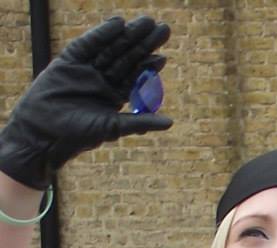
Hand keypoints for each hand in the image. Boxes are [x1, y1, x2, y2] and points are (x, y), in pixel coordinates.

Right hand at [0, 16, 170, 190]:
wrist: (45, 132)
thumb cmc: (79, 134)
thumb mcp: (113, 127)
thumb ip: (140, 121)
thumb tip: (171, 122)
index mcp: (116, 94)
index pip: (137, 76)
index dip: (150, 65)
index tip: (164, 56)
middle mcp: (104, 78)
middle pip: (128, 57)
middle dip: (145, 43)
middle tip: (163, 29)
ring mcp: (87, 68)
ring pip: (112, 48)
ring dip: (129, 35)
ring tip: (146, 22)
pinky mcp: (69, 60)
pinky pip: (89, 43)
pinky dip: (103, 33)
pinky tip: (118, 23)